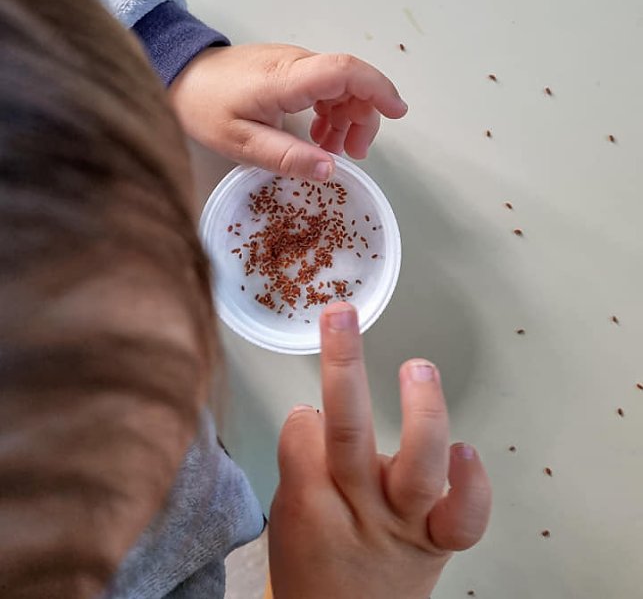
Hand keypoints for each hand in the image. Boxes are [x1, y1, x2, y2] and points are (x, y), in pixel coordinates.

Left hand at [169, 44, 407, 180]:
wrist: (178, 74)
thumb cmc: (204, 106)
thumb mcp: (241, 142)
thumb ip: (287, 157)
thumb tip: (331, 170)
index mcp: (286, 79)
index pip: (345, 71)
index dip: (377, 89)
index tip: (397, 112)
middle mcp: (296, 63)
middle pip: (351, 81)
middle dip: (364, 117)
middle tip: (354, 154)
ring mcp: (294, 63)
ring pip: (341, 85)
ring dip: (348, 117)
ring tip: (333, 149)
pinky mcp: (289, 68)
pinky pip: (325, 86)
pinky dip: (332, 111)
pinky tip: (319, 135)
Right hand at [268, 303, 491, 598]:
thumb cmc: (314, 566)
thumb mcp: (285, 517)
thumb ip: (301, 463)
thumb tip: (316, 411)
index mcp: (308, 507)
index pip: (302, 433)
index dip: (306, 414)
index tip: (309, 412)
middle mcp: (360, 511)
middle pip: (346, 433)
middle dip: (342, 365)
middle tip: (339, 315)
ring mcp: (405, 525)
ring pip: (416, 467)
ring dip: (421, 411)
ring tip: (418, 368)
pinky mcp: (440, 540)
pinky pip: (464, 517)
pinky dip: (470, 484)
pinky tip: (467, 451)